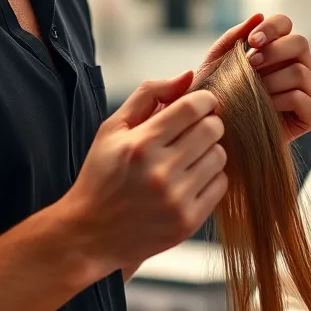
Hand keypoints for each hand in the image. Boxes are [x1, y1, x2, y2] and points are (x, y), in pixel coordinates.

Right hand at [67, 72, 227, 272]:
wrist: (89, 235)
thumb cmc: (100, 177)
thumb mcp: (112, 129)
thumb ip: (149, 95)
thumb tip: (187, 75)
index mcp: (141, 144)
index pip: (192, 108)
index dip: (204, 99)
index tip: (202, 103)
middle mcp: (160, 172)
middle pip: (212, 130)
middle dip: (209, 123)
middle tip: (196, 129)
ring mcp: (176, 199)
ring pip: (220, 156)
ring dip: (210, 150)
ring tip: (189, 156)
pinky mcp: (187, 222)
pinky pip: (220, 185)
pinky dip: (211, 177)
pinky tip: (190, 179)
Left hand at [200, 13, 310, 141]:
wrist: (215, 132)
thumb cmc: (216, 95)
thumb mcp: (217, 62)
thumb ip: (234, 36)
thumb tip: (258, 14)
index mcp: (278, 49)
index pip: (286, 24)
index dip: (272, 28)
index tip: (251, 41)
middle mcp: (298, 65)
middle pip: (300, 43)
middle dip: (273, 52)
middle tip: (251, 66)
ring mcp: (306, 90)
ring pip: (301, 71)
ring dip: (272, 81)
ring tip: (254, 92)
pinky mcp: (308, 116)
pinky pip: (306, 100)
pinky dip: (283, 101)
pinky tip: (266, 108)